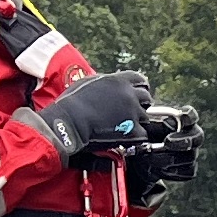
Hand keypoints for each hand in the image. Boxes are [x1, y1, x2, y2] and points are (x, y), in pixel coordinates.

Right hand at [27, 70, 156, 160]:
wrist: (70, 122)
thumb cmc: (73, 103)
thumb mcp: (89, 82)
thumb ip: (105, 82)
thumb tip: (109, 85)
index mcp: (119, 81)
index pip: (139, 79)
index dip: (139, 86)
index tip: (138, 92)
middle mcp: (129, 94)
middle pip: (146, 97)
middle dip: (141, 103)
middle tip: (133, 111)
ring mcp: (132, 112)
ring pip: (145, 116)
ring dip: (137, 121)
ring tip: (126, 126)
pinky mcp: (132, 130)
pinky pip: (143, 134)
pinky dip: (136, 137)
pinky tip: (127, 138)